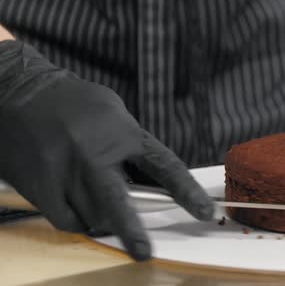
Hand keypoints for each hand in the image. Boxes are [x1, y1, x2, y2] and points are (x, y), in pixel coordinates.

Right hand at [0, 41, 213, 259]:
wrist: (16, 92)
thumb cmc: (72, 102)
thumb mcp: (114, 112)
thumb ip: (132, 144)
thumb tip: (151, 180)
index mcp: (123, 133)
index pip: (165, 168)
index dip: (188, 193)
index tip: (206, 213)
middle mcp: (95, 155)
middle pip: (121, 205)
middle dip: (135, 232)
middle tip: (145, 252)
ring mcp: (66, 173)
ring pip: (94, 217)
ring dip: (103, 220)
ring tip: (100, 203)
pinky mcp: (40, 187)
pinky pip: (68, 221)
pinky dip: (78, 221)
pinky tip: (78, 205)